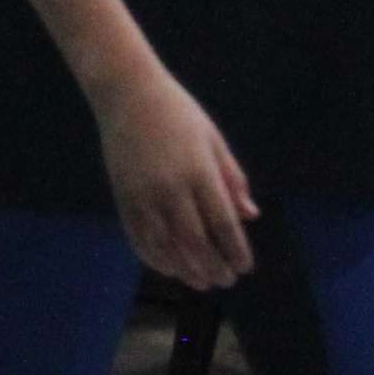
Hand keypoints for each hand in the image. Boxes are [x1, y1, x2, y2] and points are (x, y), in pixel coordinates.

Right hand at [90, 65, 255, 290]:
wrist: (126, 92)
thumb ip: (233, 180)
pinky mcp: (122, 194)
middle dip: (213, 266)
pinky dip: (152, 256)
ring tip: (200, 282)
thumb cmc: (178, 113)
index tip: (244, 268)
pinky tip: (167, 267)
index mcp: (200, 172)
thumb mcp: (214, 140)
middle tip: (225, 281)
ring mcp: (143, 193)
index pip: (223, 224)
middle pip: (196, 241)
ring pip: (165, 244)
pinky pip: (137, 235)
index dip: (236, 251)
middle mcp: (171, 187)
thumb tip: (251, 216)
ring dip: (185, 269)